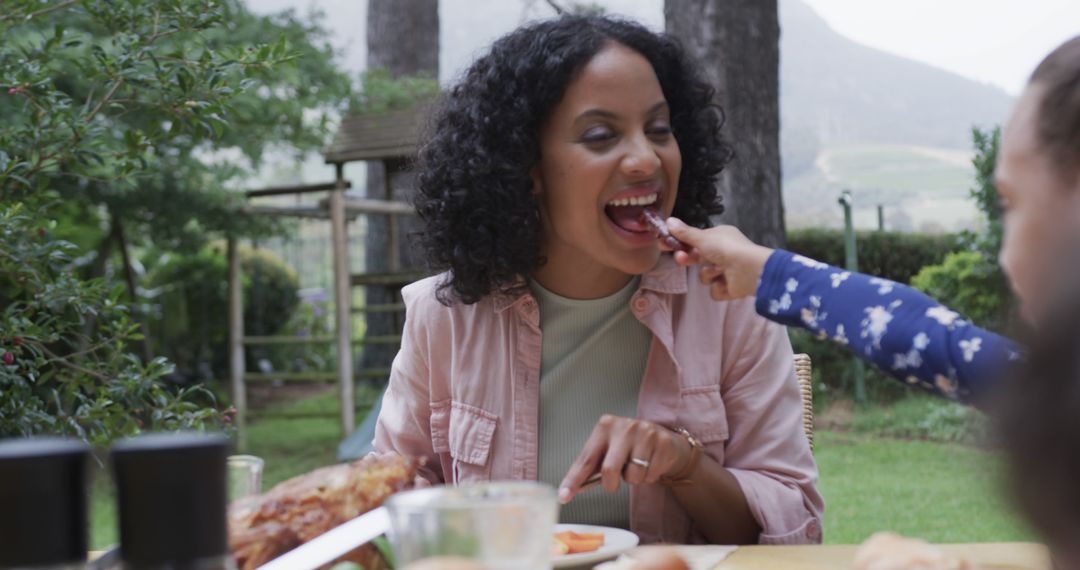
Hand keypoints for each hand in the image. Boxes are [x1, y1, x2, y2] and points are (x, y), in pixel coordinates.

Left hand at [557, 415, 690, 503]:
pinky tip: (651, 464)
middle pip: (609, 469)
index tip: (564, 496)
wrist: (666, 444)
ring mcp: (645, 433)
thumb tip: (569, 489)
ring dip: (634, 479)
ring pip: (633, 475)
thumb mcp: (609, 452)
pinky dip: (650, 477)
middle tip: (614, 483)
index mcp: (605, 427)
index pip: (586, 459)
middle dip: (611, 484)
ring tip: (638, 466)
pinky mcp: (662, 443)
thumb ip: (591, 469)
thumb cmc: (631, 449)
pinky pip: (651, 475)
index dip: (574, 480)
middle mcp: (624, 426)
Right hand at [663, 217, 773, 300]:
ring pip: (706, 276)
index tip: (665, 245)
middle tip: (681, 259)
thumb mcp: (702, 238)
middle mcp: (723, 252)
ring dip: (709, 274)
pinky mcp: (730, 288)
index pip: (696, 240)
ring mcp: (727, 271)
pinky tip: (726, 282)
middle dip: (688, 259)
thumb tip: (669, 221)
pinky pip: (715, 290)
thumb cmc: (727, 249)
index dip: (681, 242)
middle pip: (698, 258)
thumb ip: (685, 233)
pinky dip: (719, 287)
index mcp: (719, 237)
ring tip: (719, 270)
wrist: (749, 270)